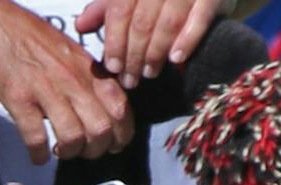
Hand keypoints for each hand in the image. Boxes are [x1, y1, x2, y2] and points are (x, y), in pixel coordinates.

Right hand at [0, 0, 131, 158]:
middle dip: (95, 150)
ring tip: (59, 150)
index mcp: (88, 70)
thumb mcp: (73, 56)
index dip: (121, 134)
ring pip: (73, 137)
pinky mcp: (21, 100)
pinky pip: (36, 138)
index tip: (114, 145)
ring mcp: (47, 90)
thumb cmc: (34, 43)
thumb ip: (90, 80)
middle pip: (100, 128)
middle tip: (84, 151)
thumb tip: (104, 108)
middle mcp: (72, 80)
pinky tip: (38, 154)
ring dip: (68, 153)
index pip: (120, 107)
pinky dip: (39, 155)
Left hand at [75, 0, 220, 85]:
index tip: (112, 67)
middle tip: (130, 80)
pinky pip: (200, 17)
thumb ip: (108, 8)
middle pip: (142, 21)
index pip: (120, 9)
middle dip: (134, 55)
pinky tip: (175, 59)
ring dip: (156, 53)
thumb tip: (81, 24)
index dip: (114, 40)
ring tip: (149, 74)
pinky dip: (187, 39)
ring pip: (167, 22)